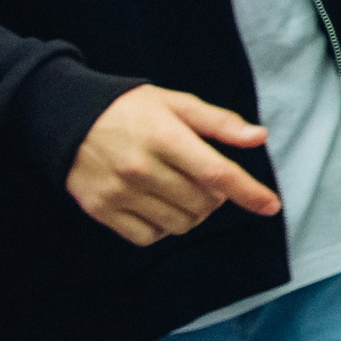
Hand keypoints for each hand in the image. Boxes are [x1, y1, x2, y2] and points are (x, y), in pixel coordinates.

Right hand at [67, 84, 281, 245]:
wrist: (69, 119)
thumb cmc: (133, 110)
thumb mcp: (178, 104)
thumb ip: (220, 123)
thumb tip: (259, 137)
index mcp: (165, 137)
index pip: (216, 172)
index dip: (248, 192)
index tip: (272, 206)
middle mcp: (141, 167)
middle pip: (202, 203)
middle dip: (216, 197)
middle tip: (205, 180)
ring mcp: (119, 192)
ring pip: (179, 223)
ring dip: (193, 214)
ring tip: (183, 191)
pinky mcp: (100, 210)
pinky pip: (148, 237)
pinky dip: (163, 228)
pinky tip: (160, 206)